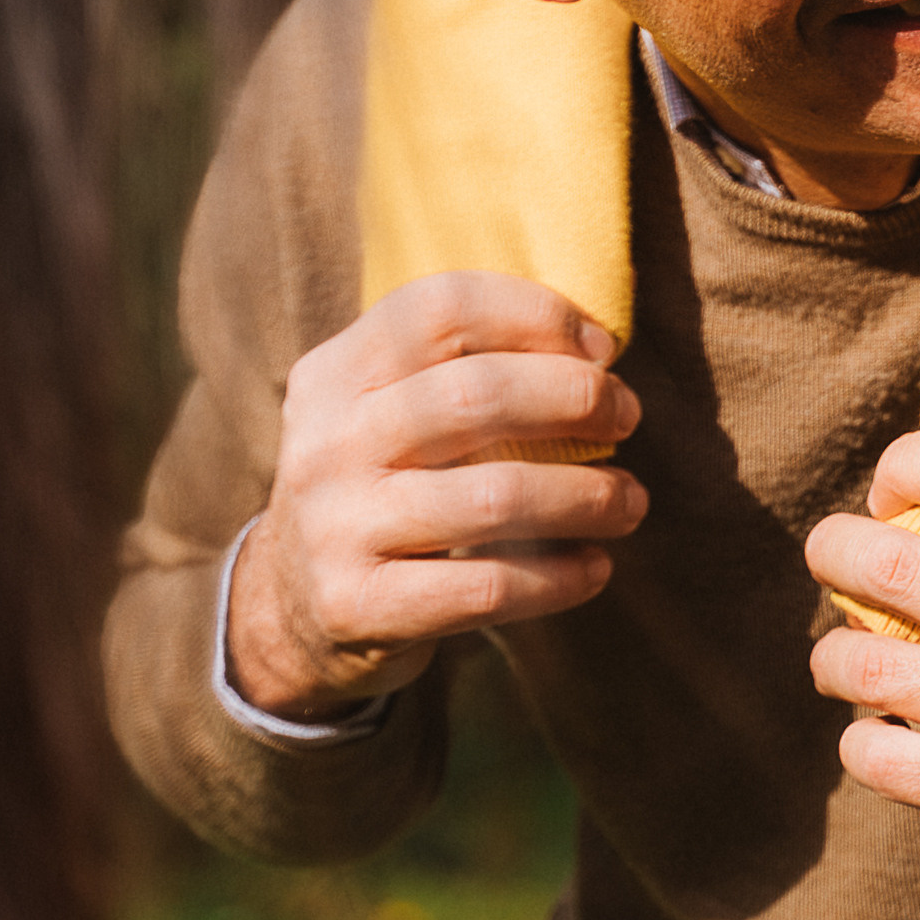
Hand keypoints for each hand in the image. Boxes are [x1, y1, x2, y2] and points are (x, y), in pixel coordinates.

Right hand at [225, 274, 646, 719]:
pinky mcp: (357, 605)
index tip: (603, 350)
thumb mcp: (387, 412)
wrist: (290, 611)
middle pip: (477, 395)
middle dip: (576, 399)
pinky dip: (559, 579)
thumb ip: (465, 368)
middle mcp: (327, 442)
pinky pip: (487, 587)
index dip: (538, 316)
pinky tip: (594, 568)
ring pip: (495, 497)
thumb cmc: (382, 487)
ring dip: (588, 497)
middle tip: (627, 417)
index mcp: (335, 373)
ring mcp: (336, 526)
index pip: (444, 308)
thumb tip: (598, 353)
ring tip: (630, 501)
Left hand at [805, 430, 919, 919]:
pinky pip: (878, 753)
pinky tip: (883, 734)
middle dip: (832, 550)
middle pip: (882, 563)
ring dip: (836, 656)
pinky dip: (865, 739)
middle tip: (830, 558)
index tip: (892, 491)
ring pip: (860, 662)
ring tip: (844, 657)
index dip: (908, 464)